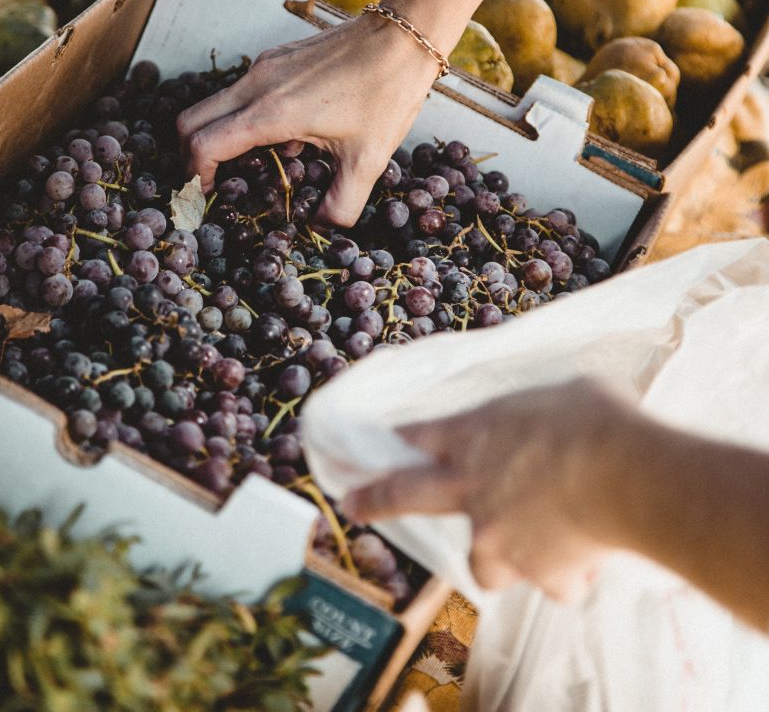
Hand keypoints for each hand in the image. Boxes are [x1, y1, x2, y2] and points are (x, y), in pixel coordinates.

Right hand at [176, 9, 440, 225]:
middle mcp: (257, 85)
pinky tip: (283, 136)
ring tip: (251, 164)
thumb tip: (322, 229)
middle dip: (192, 156)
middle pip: (191, 120)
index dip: (196, 177)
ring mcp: (264, 67)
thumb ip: (341, 204)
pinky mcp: (276, 58)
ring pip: (213, 104)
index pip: (203, 144)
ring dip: (218, 135)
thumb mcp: (368, 161)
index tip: (208, 197)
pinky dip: (241, 117)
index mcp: (271, 113)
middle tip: (211, 183)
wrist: (403, 37)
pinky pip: (240, 91)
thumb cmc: (386, 94)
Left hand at [341, 378, 638, 599]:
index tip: (384, 441)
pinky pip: (552, 583)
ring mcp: (498, 537)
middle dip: (373, 499)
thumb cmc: (596, 419)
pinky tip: (590, 561)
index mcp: (473, 436)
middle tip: (351, 503)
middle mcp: (473, 489)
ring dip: (504, 559)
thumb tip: (557, 416)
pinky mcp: (537, 572)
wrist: (624, 474)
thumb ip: (540, 414)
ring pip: (485, 564)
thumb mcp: (562, 393)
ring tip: (533, 551)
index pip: (420, 435)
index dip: (401, 438)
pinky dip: (567, 576)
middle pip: (405, 495)